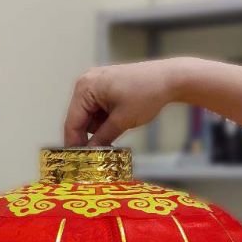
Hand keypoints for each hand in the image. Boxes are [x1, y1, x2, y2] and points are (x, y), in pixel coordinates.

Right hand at [62, 59, 187, 146]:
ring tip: (115, 134)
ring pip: (89, 116)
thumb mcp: (122, 121)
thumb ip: (102, 139)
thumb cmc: (146, 94)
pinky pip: (97, 110)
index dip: (74, 145)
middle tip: (95, 157)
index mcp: (85, 88)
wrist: (169, 78)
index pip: (72, 122)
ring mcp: (95, 83)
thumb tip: (89, 155)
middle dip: (87, 137)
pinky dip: (105, 121)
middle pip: (78, 119)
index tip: (77, 163)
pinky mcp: (105, 87)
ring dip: (98, 129)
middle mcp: (86, 83)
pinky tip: (117, 125)